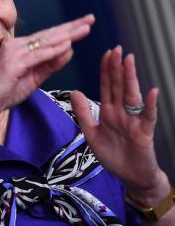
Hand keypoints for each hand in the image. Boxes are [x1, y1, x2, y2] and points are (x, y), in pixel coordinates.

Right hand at [0, 14, 93, 121]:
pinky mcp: (13, 64)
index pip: (48, 37)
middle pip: (49, 35)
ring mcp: (13, 54)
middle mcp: (16, 46)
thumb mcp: (32, 78)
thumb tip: (69, 51)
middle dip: (71, 27)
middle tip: (90, 18)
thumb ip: (50, 65)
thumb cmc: (3, 93)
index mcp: (20, 48)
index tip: (85, 24)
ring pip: (46, 42)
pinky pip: (38, 56)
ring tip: (84, 28)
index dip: (67, 30)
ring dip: (67, 35)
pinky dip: (53, 50)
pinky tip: (67, 45)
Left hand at [71, 47, 168, 203]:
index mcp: (109, 112)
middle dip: (117, 68)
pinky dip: (149, 105)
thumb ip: (83, 113)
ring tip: (129, 61)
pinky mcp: (144, 133)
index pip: (107, 86)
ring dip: (131, 78)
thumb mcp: (91, 134)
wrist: (131, 177)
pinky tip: (151, 91)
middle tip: (117, 48)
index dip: (106, 70)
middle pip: (119, 86)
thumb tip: (75, 91)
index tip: (106, 53)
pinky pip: (148, 117)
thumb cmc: (114, 155)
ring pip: (131, 96)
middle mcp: (122, 113)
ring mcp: (134, 121)